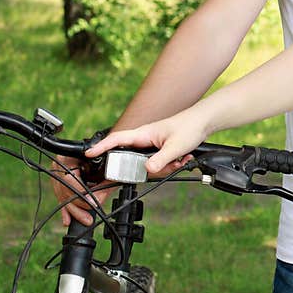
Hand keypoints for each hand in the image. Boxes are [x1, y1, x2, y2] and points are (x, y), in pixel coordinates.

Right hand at [50, 154, 112, 226]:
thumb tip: (97, 201)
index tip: (91, 203)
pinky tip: (68, 219)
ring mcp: (60, 171)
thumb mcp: (112, 167)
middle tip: (88, 216)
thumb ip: (105, 184)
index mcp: (71, 155)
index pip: (69, 178)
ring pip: (62, 195)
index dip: (80, 193)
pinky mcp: (63, 180)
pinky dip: (67, 208)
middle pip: (64, 189)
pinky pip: (63, 195)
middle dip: (77, 205)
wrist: (111, 148)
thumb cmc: (112, 154)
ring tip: (85, 219)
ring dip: (73, 209)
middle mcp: (61, 162)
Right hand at [85, 110, 204, 173]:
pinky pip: (159, 164)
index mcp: (143, 134)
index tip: (88, 154)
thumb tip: (147, 170)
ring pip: (149, 165)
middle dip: (151, 168)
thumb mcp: (175, 146)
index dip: (101, 147)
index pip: (117, 139)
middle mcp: (145, 139)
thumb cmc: (190, 127)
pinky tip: (182, 159)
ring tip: (180, 159)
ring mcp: (152, 145)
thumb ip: (161, 160)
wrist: (204, 122)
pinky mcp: (160, 150)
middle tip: (169, 165)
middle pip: (134, 160)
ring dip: (165, 166)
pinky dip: (171, 165)